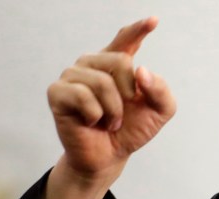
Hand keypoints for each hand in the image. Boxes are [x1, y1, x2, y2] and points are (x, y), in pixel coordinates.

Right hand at [43, 17, 175, 198]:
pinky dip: (95, 114)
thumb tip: (141, 71)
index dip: (138, 29)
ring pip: (102, 81)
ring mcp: (72, 76)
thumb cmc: (129, 131)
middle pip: (120, 61)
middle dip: (129, 94)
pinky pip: (82, 96)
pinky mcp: (57, 92)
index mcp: (116, 65)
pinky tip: (91, 122)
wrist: (108, 158)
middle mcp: (92, 64)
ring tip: (108, 121)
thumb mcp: (158, 112)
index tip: (153, 21)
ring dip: (113, 110)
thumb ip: (161, 91)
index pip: (125, 40)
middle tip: (122, 114)